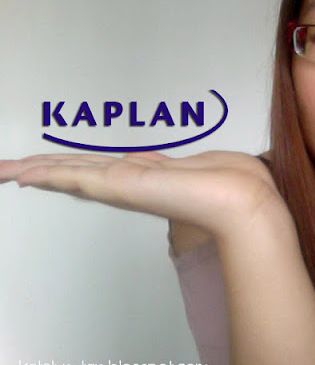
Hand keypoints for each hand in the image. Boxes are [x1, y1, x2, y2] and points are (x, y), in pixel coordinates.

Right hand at [0, 151, 288, 239]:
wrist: (240, 201)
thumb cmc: (228, 182)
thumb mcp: (197, 166)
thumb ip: (177, 166)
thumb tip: (165, 164)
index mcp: (145, 175)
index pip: (98, 168)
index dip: (69, 166)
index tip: (45, 166)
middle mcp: (128, 181)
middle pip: (75, 171)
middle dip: (40, 169)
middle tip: (6, 170)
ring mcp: (121, 185)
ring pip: (68, 172)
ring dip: (34, 170)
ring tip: (3, 170)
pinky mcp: (120, 185)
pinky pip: (74, 176)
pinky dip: (46, 173)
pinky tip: (21, 173)